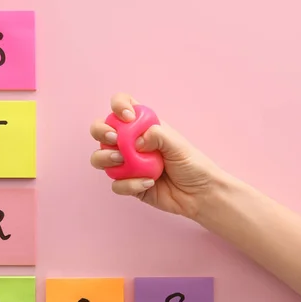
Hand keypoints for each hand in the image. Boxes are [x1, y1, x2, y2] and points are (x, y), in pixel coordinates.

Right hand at [89, 92, 224, 218]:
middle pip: (102, 130)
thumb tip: (135, 141)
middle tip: (115, 140)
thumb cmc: (193, 165)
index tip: (128, 117)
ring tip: (122, 161)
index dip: (119, 106)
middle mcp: (131, 143)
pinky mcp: (129, 185)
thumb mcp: (178, 145)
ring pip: (100, 158)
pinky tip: (148, 183)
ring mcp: (127, 165)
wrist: (200, 195)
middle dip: (101, 131)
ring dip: (105, 158)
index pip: (123, 106)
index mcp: (143, 126)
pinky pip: (116, 184)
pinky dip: (129, 184)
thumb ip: (157, 135)